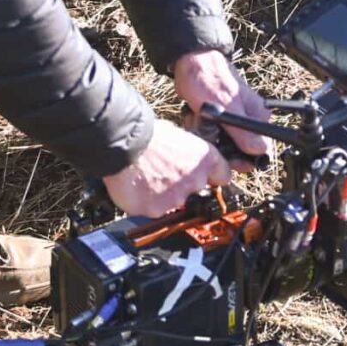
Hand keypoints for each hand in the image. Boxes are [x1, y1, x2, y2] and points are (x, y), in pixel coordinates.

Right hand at [102, 120, 232, 218]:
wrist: (123, 144)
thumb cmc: (148, 135)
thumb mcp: (179, 136)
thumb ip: (189, 155)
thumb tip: (185, 159)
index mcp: (206, 159)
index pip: (222, 176)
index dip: (212, 176)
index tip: (207, 177)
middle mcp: (196, 181)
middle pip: (195, 189)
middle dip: (181, 184)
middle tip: (162, 172)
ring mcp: (177, 198)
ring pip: (173, 201)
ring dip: (162, 194)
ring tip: (145, 177)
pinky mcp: (157, 210)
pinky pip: (153, 209)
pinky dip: (145, 201)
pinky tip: (136, 187)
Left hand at [172, 49, 272, 169]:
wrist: (190, 61)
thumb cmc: (209, 80)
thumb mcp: (227, 108)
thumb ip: (243, 132)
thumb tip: (259, 151)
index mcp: (259, 116)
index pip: (259, 149)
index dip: (243, 158)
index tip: (225, 158)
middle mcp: (251, 117)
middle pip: (240, 148)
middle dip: (220, 146)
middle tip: (205, 133)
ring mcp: (236, 116)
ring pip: (224, 140)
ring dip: (208, 137)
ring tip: (196, 122)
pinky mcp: (221, 114)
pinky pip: (213, 131)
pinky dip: (202, 129)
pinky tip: (194, 118)